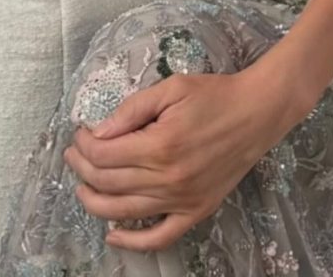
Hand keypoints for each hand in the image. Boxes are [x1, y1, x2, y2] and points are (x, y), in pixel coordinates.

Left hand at [63, 71, 302, 252]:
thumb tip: (99, 132)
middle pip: (107, 183)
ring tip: (82, 186)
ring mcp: (182, 200)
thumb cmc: (215, 95)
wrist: (258, 113)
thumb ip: (133, 109)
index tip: (79, 134)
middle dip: (82, 168)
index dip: (84, 145)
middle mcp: (168, 178)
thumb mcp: (172, 88)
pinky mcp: (196, 211)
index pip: (104, 154)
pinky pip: (159, 237)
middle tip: (75, 154)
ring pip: (123, 212)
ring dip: (94, 202)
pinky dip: (132, 242)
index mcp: (160, 145)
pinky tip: (113, 234)